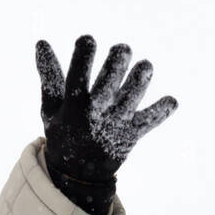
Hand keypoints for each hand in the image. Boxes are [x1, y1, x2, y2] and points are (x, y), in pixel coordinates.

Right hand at [35, 34, 177, 214]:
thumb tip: (41, 42)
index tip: (88, 39)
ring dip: (139, 84)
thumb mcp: (52, 107)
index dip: (82, 58)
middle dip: (115, 67)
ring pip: (129, 102)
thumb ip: (50, 75)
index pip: (77, 78)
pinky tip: (172, 101)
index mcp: (73, 107)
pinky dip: (160, 114)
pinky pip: (147, 123)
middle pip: (106, 88)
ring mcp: (114, 126)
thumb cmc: (64, 131)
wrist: (77, 174)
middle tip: (122, 49)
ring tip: (146, 65)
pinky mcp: (130, 135)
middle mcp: (94, 115)